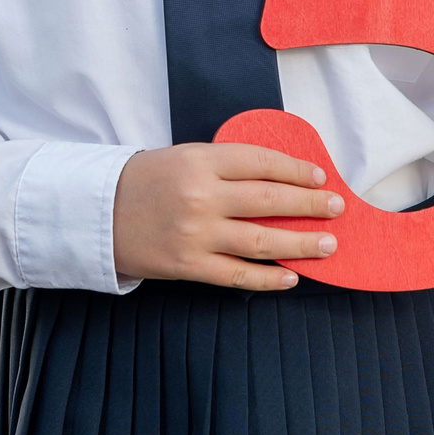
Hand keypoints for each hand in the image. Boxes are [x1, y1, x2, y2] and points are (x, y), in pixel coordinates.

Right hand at [112, 143, 343, 289]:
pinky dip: (268, 277)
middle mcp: (202, 196)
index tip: (319, 177)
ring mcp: (196, 234)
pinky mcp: (189, 266)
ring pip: (261, 240)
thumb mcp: (184, 157)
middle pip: (269, 200)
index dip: (296, 169)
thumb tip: (280, 179)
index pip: (262, 162)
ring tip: (328, 244)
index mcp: (201, 160)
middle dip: (310, 204)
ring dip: (300, 243)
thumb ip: (226, 166)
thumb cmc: (145, 181)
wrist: (96, 214)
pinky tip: (291, 276)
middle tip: (337, 207)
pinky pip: (238, 275)